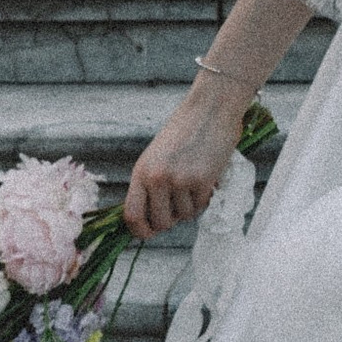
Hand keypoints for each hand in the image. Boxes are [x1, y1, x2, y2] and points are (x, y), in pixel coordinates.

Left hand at [124, 79, 243, 238]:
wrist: (210, 108)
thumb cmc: (185, 130)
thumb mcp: (157, 156)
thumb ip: (150, 184)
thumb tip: (151, 217)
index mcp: (141, 172)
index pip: (131, 215)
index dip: (140, 231)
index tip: (150, 232)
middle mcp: (157, 179)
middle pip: (160, 223)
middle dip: (171, 221)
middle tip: (179, 206)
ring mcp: (179, 180)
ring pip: (184, 216)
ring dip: (191, 205)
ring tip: (194, 181)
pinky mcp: (202, 180)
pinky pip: (201, 206)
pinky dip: (204, 198)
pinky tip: (206, 177)